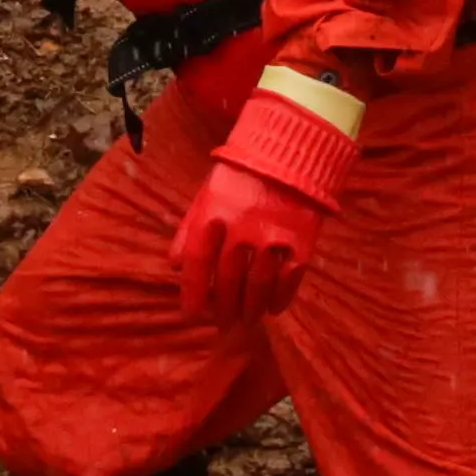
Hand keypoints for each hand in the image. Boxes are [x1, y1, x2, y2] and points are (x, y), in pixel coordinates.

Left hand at [169, 69, 358, 317]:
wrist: (291, 152)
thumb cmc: (243, 174)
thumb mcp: (207, 194)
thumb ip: (189, 229)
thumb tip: (173, 266)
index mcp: (213, 214)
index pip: (196, 264)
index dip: (192, 294)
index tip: (191, 316)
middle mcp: (241, 229)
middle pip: (227, 281)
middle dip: (222, 308)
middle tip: (221, 324)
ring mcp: (274, 237)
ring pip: (258, 286)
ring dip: (250, 309)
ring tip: (245, 321)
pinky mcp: (301, 242)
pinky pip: (289, 280)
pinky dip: (281, 298)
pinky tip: (274, 309)